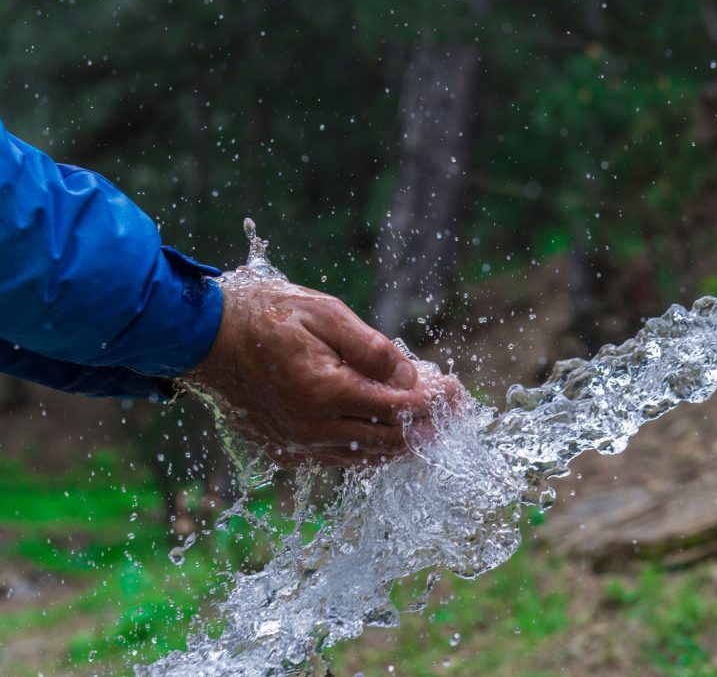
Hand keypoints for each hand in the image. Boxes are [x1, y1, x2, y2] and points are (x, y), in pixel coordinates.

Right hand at [183, 272, 459, 467]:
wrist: (202, 337)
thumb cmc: (263, 315)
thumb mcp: (324, 313)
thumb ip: (371, 348)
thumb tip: (410, 377)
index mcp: (324, 392)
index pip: (398, 408)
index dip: (434, 403)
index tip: (458, 392)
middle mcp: (312, 429)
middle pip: (389, 440)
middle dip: (429, 428)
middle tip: (457, 413)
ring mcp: (297, 445)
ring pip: (367, 456)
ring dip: (405, 444)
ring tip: (434, 427)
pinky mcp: (286, 450)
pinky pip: (341, 459)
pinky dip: (372, 449)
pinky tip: (390, 436)